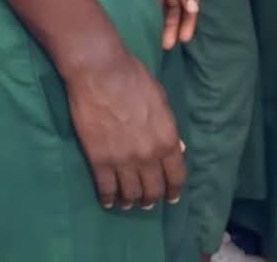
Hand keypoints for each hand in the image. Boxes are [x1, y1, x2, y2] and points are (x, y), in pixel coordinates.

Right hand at [63, 51, 184, 209]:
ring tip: (128, 204)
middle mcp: (148, 155)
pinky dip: (108, 199)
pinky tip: (108, 202)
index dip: (174, 190)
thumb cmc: (134, 79)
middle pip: (153, 190)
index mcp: (167, 139)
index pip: (176, 175)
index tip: (171, 198)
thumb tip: (177, 149)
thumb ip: (169, 128)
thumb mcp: (162, 101)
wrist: (101, 72)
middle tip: (147, 203)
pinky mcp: (99, 161)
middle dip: (152, 199)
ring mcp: (123, 160)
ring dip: (130, 202)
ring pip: (130, 194)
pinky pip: (106, 189)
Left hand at [140, 0, 199, 49]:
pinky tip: (147, 24)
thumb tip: (193, 8)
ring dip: (163, 22)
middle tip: (169, 45)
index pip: (191, 2)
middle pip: (177, 7)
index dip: (189, 20)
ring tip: (159, 41)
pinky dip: (151, 11)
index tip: (185, 38)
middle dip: (175, 26)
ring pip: (163, 6)